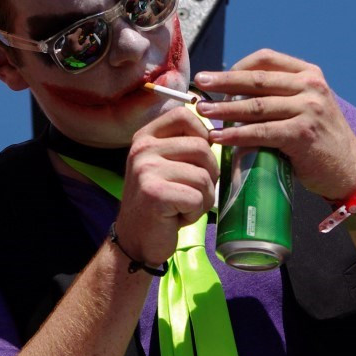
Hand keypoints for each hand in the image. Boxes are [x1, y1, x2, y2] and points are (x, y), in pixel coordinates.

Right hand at [114, 107, 217, 267]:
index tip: (199, 158)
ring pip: (203, 176)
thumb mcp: (167, 166)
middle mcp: (143, 149)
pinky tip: (177, 217)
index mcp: (146, 137)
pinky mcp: (155, 193)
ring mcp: (146, 170)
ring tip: (183, 206)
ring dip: (203, 198)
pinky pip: (197, 198)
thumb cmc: (160, 202)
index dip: (203, 133)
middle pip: (202, 147)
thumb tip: (220, 134)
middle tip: (192, 192)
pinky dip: (195, 213)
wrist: (135, 240)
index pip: (184, 115)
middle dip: (209, 174)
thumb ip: (184, 146)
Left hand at [194, 49, 355, 200]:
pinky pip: (261, 132)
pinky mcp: (302, 134)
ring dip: (224, 109)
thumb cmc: (320, 139)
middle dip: (223, 81)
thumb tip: (232, 94)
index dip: (238, 66)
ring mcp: (308, 109)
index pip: (266, 59)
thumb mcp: (305, 106)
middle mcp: (310, 86)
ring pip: (255, 106)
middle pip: (256, 79)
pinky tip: (218, 137)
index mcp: (309, 74)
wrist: (349, 169)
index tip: (216, 77)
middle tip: (199, 83)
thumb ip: (278, 96)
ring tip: (203, 111)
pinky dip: (236, 134)